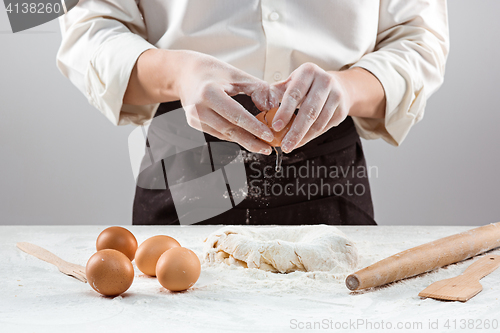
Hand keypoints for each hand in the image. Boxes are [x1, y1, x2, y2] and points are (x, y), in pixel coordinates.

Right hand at [125, 49, 275, 153]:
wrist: (184, 73)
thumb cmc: (212, 71)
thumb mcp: (237, 74)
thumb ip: (257, 89)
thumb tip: (272, 108)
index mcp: (209, 92)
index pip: (236, 115)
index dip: (254, 127)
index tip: (269, 136)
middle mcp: (199, 107)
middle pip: (230, 130)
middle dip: (251, 141)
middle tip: (268, 148)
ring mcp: (194, 118)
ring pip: (224, 134)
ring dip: (244, 141)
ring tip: (261, 145)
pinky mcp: (194, 123)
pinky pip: (218, 133)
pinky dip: (233, 136)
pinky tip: (246, 138)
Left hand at [269, 63, 385, 152]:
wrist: (337, 86)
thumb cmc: (306, 86)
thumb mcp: (290, 83)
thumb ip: (276, 93)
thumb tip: (264, 108)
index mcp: (308, 71)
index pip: (295, 94)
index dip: (285, 112)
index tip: (276, 126)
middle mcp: (325, 81)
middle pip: (309, 111)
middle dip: (295, 131)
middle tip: (284, 145)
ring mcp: (337, 95)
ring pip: (318, 122)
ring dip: (303, 137)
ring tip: (290, 145)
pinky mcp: (342, 110)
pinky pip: (325, 127)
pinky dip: (311, 136)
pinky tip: (301, 141)